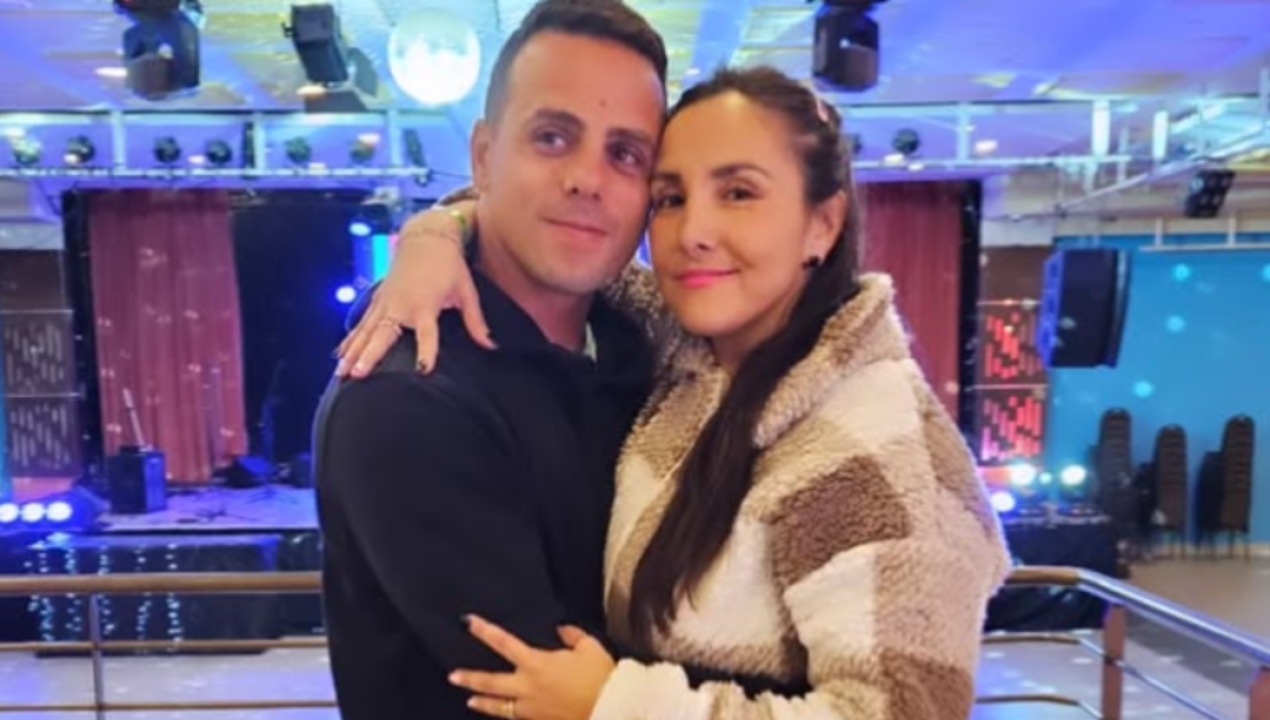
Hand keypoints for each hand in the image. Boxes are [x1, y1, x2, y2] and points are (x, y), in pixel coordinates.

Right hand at [334, 199, 494, 376]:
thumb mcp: (467, 291)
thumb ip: (476, 321)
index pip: (427, 333)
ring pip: (366, 331)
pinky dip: (351, 339)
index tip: (424, 369)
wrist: (426, 237)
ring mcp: (386, 302)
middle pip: (383, 334)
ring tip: (342, 373)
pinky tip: (340, 356)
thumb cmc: (449, 265)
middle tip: (359, 373)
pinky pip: (362, 323)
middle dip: (369, 355)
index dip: (427, 351)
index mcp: (425, 304)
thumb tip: (491, 345)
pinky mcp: (378, 300)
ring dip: (353, 352)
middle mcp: (401, 305)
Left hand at [449, 615, 615, 719]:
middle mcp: (528, 687)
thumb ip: (572, 635)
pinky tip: (505, 715)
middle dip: (470, 678)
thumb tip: (561, 629)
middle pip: (491, 682)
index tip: (469, 622)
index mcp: (536, 664)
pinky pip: (517, 718)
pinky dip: (507, 716)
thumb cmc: (601, 677)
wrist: (611, 710)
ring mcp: (531, 709)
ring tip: (469, 700)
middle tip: (453, 676)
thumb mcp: (589, 647)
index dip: (484, 631)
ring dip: (483, 702)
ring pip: (499, 706)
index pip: (503, 643)